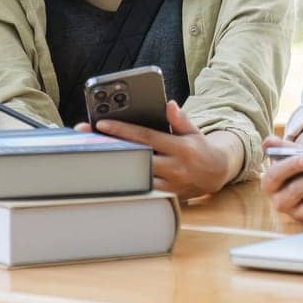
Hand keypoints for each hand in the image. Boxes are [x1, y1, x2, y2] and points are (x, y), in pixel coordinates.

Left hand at [79, 101, 234, 198]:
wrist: (215, 173)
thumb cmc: (198, 148)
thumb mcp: (193, 131)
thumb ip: (180, 119)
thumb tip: (169, 105)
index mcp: (179, 148)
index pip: (146, 137)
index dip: (123, 131)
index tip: (101, 124)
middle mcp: (174, 168)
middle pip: (135, 158)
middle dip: (111, 149)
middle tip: (87, 140)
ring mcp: (169, 185)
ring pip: (135, 177)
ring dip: (113, 167)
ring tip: (90, 157)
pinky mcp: (166, 197)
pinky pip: (141, 190)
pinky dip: (124, 182)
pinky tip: (105, 175)